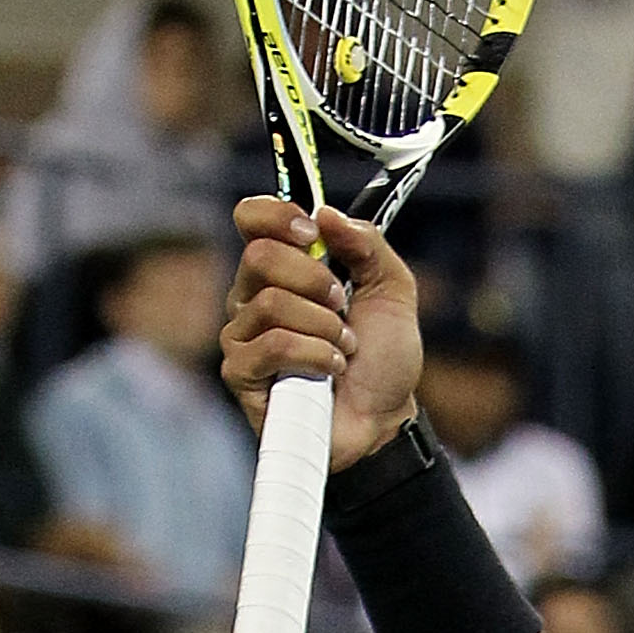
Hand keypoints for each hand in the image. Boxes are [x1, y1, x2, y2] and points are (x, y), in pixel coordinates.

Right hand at [222, 194, 419, 472]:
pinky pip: (273, 346)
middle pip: (260, 257)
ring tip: (344, 347)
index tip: (313, 234)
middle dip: (315, 280)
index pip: (251, 218)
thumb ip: (368, 244)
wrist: (387, 419)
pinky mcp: (240, 374)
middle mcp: (252, 295)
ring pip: (270, 303)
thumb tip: (327, 213)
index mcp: (282, 267)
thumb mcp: (392, 290)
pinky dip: (315, 356)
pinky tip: (331, 369)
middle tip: (342, 306)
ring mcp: (242, 335)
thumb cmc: (383, 358)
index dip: (276, 216)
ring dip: (324, 327)